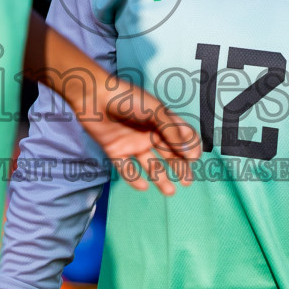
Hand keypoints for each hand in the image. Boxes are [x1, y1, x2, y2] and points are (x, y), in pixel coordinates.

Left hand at [81, 76, 200, 197]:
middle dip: (180, 168)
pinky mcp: (115, 151)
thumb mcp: (155, 111)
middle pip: (169, 154)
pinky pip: (127, 168)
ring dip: (161, 178)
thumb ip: (173, 132)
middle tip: (187, 182)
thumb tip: (190, 152)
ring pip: (150, 164)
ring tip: (170, 191)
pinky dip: (134, 179)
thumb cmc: (127, 98)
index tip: (194, 160)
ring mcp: (133, 143)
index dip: (191, 148)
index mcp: (161, 121)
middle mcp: (149, 134)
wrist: (94, 97)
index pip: (182, 138)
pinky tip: (143, 186)